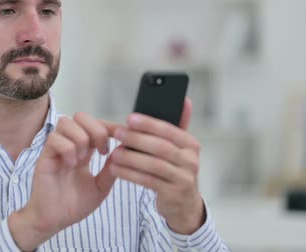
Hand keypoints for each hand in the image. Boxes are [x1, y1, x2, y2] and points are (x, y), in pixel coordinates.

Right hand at [9, 112, 118, 250]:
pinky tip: (71, 165)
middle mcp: (69, 145)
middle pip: (81, 116)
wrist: (54, 221)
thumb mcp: (100, 187)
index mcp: (84, 150)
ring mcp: (56, 149)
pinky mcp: (45, 156)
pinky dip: (67, 149)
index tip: (122, 136)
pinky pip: (55, 139)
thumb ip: (110, 170)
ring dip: (81, 138)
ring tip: (83, 160)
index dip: (110, 126)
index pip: (96, 125)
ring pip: (67, 122)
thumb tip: (123, 151)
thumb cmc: (73, 205)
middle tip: (102, 150)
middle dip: (96, 129)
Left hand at [109, 97, 205, 233]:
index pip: (170, 130)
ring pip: (154, 165)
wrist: (184, 204)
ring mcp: (184, 179)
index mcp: (191, 144)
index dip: (149, 124)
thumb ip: (178, 125)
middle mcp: (191, 161)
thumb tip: (184, 100)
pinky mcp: (173, 195)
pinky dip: (130, 174)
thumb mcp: (180, 148)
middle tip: (118, 132)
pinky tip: (115, 169)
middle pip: (161, 147)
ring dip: (131, 158)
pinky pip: (148, 181)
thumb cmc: (175, 169)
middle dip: (137, 139)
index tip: (130, 118)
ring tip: (114, 153)